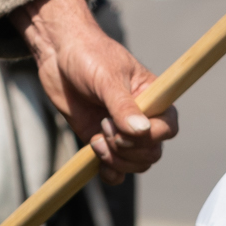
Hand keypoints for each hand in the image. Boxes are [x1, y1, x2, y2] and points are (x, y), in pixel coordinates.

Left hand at [14, 0, 177, 181]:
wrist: (58, 54)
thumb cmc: (88, 55)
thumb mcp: (106, 78)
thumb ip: (123, 106)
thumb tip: (141, 131)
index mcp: (152, 97)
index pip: (168, 128)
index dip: (151, 136)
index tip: (124, 128)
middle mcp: (141, 117)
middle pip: (152, 152)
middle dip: (128, 149)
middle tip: (104, 127)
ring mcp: (121, 132)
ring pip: (135, 164)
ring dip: (116, 160)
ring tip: (96, 138)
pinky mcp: (101, 140)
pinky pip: (116, 170)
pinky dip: (109, 172)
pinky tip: (95, 156)